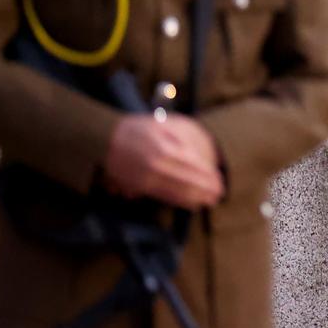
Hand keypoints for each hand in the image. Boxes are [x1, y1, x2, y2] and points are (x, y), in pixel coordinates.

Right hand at [103, 114, 225, 209]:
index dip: (207, 175)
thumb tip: (206, 154)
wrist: (107, 139)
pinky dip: (180, 201)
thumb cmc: (139, 129)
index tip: (219, 180)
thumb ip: (184, 136)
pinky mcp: (140, 186)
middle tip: (219, 193)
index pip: (192, 164)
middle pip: (187, 180)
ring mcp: (147, 177)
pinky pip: (164, 195)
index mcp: (164, 146)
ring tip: (210, 200)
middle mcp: (156, 163)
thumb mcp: (164, 123)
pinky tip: (192, 204)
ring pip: (177, 190)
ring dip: (196, 197)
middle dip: (205, 189)